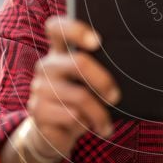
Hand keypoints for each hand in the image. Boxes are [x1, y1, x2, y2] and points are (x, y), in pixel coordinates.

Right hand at [25, 16, 121, 160]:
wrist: (55, 134)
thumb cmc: (80, 102)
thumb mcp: (90, 85)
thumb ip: (99, 70)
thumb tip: (126, 67)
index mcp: (60, 52)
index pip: (57, 28)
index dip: (76, 30)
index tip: (98, 41)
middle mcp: (46, 65)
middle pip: (78, 62)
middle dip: (103, 80)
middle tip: (116, 96)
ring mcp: (39, 87)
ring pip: (80, 96)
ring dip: (99, 113)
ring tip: (106, 123)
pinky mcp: (37, 110)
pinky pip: (71, 115)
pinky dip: (87, 124)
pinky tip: (91, 128)